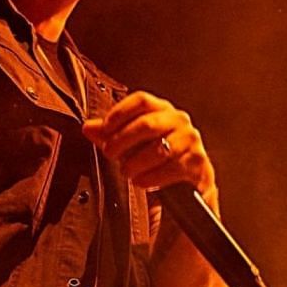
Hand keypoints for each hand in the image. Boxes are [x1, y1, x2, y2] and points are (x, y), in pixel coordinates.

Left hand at [82, 91, 215, 199]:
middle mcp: (179, 121)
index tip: (104, 128)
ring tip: (127, 171)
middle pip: (147, 124)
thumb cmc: (156, 159)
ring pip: (158, 149)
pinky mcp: (198, 163)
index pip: (141, 100)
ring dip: (135, 163)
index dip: (120, 112)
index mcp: (162, 110)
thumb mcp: (130, 146)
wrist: (187, 185)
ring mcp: (190, 141)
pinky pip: (170, 169)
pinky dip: (151, 178)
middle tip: (110, 153)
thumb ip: (110, 136)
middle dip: (123, 140)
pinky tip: (141, 181)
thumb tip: (88, 127)